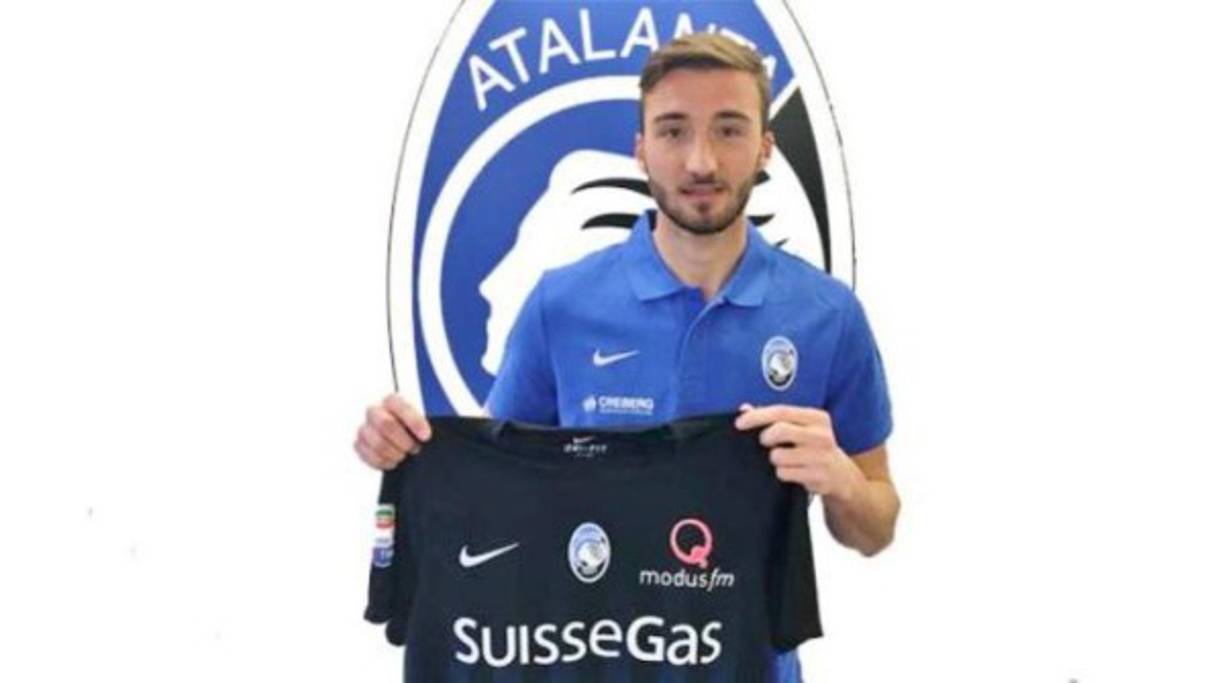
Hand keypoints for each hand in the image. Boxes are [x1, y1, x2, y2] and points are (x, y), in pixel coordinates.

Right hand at [354, 393, 431, 469]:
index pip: (401, 406)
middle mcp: (375, 411)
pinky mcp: (359, 444)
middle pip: (385, 424)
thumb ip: (424, 426)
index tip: (426, 436)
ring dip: (394, 453)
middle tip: (415, 449)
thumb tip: (428, 437)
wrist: (401, 439)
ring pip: (377, 443)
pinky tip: (393, 461)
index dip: (414, 422)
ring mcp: (365, 428)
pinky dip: (383, 462)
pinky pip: (367, 455)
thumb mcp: (422, 422)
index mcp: (392, 401)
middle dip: (404, 441)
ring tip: (404, 455)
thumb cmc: (413, 429)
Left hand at [734, 403, 865, 501]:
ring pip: (778, 455)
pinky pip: (785, 473)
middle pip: (780, 430)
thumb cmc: (814, 448)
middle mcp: (822, 435)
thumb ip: (773, 418)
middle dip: (765, 437)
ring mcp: (822, 457)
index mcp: (817, 418)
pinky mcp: (819, 477)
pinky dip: (782, 473)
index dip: (757, 416)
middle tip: (764, 442)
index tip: (739, 423)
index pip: (782, 411)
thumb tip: (745, 408)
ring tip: (783, 460)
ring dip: (774, 459)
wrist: (841, 476)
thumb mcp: (800, 429)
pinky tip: (792, 472)